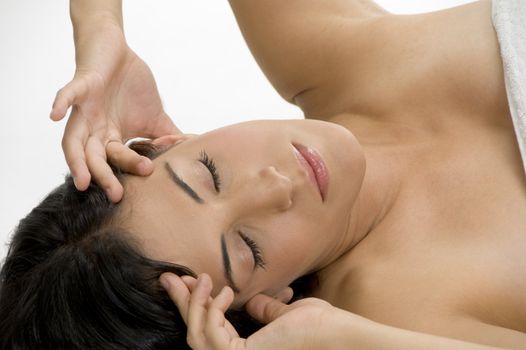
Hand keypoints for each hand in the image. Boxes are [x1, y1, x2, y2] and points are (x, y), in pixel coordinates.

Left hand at [50, 20, 179, 201]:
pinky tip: (55, 114)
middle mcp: (94, 129)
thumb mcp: (156, 116)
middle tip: (116, 194)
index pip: (115, 161)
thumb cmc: (132, 85)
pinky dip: (61, 103)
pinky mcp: (81, 87)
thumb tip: (191, 152)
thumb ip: (168, 137)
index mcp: (110, 137)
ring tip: (82, 180)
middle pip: (94, 158)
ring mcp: (85, 110)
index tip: (138, 187)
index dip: (124, 174)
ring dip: (76, 160)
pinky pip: (68, 96)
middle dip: (103, 176)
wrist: (116, 52)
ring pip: (74, 139)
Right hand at [160, 273, 340, 349]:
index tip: (188, 282)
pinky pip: (210, 334)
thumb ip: (266, 312)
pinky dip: (211, 310)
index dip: (197, 307)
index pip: (212, 331)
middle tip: (169, 278)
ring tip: (203, 278)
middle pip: (196, 334)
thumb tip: (251, 303)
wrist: (337, 333)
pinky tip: (222, 290)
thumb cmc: (320, 326)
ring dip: (194, 305)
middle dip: (183, 304)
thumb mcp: (286, 315)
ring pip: (196, 336)